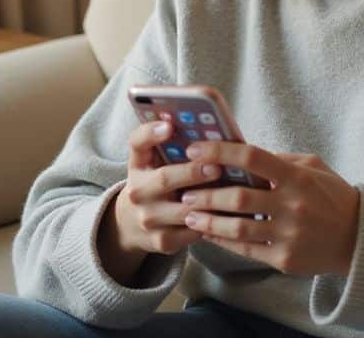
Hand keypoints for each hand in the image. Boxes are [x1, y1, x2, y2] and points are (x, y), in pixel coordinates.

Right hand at [111, 120, 226, 255]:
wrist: (131, 226)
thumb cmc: (153, 184)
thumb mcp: (152, 163)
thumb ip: (169, 145)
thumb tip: (202, 123)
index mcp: (137, 164)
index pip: (138, 143)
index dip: (152, 133)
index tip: (170, 125)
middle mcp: (137, 191)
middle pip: (165, 178)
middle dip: (193, 172)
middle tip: (217, 166)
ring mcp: (148, 219)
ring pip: (185, 209)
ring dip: (209, 200)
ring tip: (232, 190)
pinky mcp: (162, 241)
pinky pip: (194, 231)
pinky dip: (213, 222)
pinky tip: (230, 214)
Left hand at [178, 142, 360, 276]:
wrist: (359, 238)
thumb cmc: (334, 196)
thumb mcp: (314, 167)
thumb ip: (281, 159)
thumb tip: (243, 152)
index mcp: (297, 177)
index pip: (251, 157)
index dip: (219, 152)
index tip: (195, 150)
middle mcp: (291, 205)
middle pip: (238, 196)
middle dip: (205, 193)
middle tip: (183, 190)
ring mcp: (288, 234)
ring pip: (236, 227)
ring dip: (207, 221)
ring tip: (188, 215)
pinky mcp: (284, 259)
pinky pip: (245, 249)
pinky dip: (223, 241)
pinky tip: (208, 234)